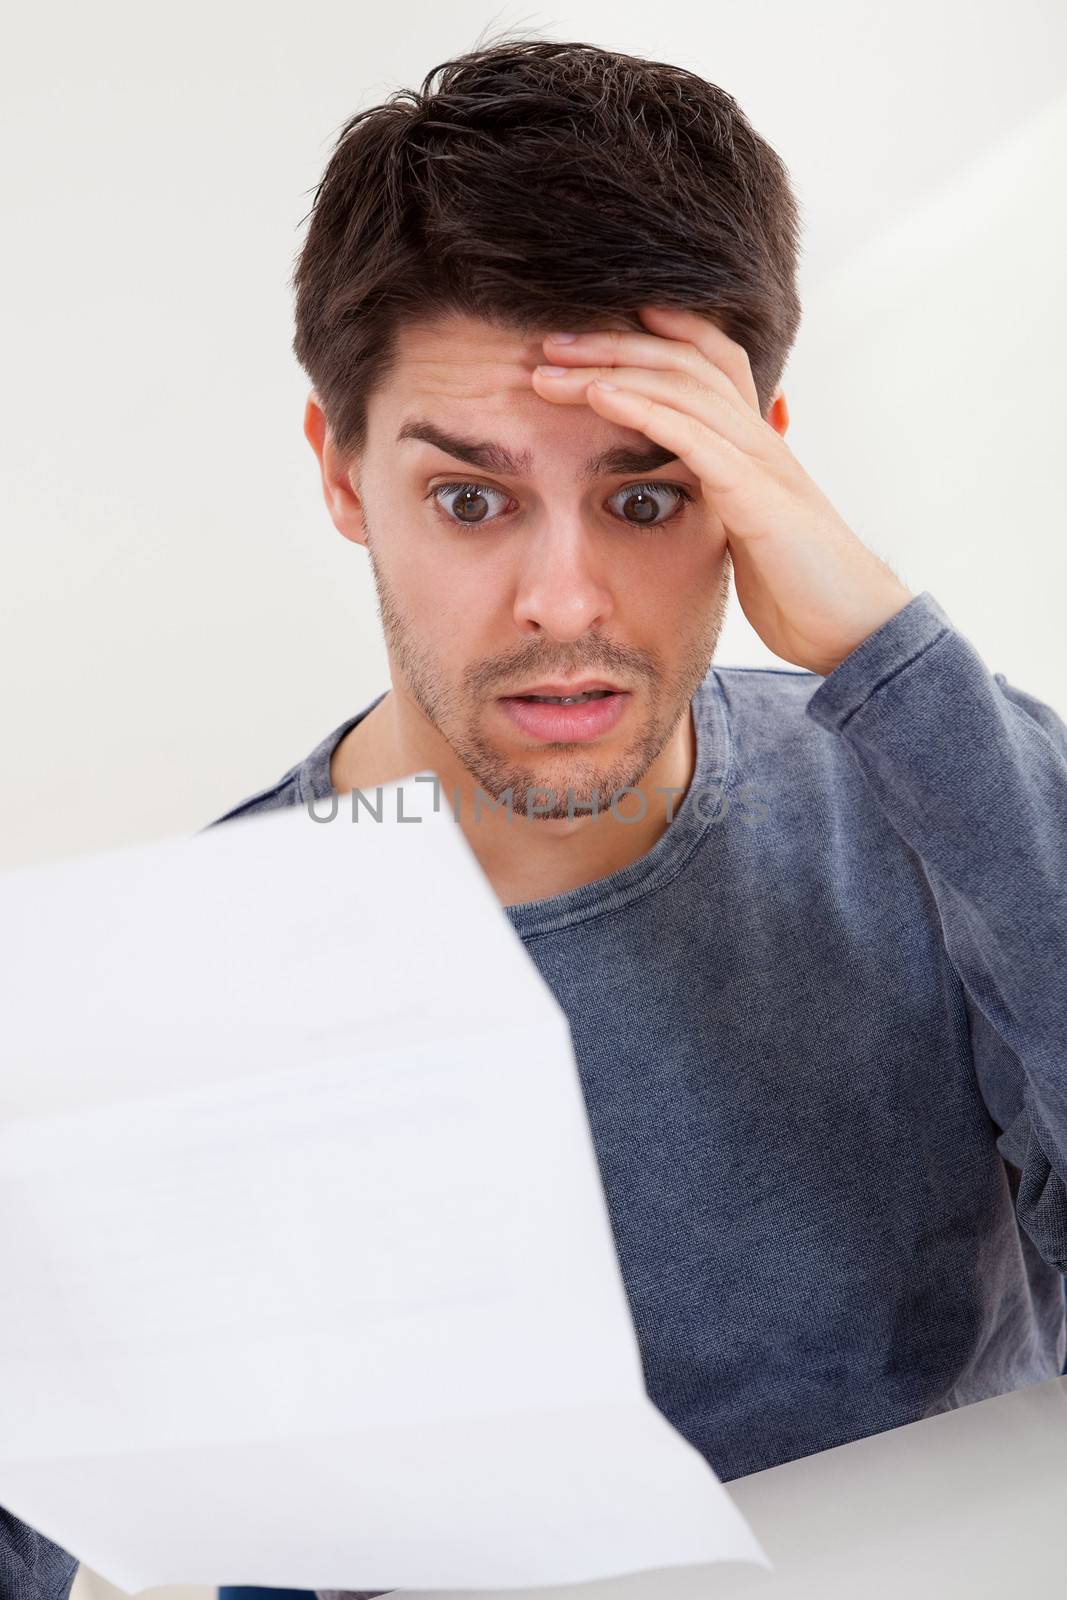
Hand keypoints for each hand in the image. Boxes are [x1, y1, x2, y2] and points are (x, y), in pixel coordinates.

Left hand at [530, 305, 913, 675]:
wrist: (852, 627)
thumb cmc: (800, 585)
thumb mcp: (748, 530)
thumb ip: (722, 497)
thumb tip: (690, 489)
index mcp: (756, 444)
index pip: (711, 360)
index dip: (661, 332)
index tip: (596, 326)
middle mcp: (759, 438)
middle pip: (684, 361)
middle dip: (613, 345)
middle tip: (549, 342)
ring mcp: (760, 461)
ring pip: (680, 387)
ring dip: (609, 369)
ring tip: (551, 366)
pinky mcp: (755, 495)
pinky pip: (692, 436)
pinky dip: (641, 408)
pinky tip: (598, 395)